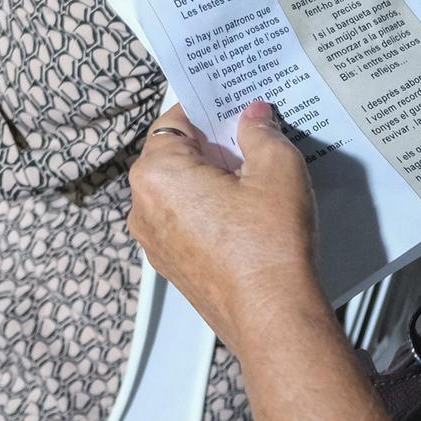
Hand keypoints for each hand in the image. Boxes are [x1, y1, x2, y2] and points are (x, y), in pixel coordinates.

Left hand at [125, 101, 325, 347]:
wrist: (273, 316)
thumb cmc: (269, 244)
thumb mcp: (277, 167)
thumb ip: (260, 131)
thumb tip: (254, 115)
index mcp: (157, 174)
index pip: (176, 119)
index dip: (210, 108)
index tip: (238, 104)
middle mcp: (143, 207)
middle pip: (176, 154)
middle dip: (214, 144)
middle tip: (255, 139)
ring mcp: (155, 241)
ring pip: (182, 189)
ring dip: (214, 178)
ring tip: (257, 178)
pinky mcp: (173, 265)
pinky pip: (187, 220)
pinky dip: (211, 209)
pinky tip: (250, 213)